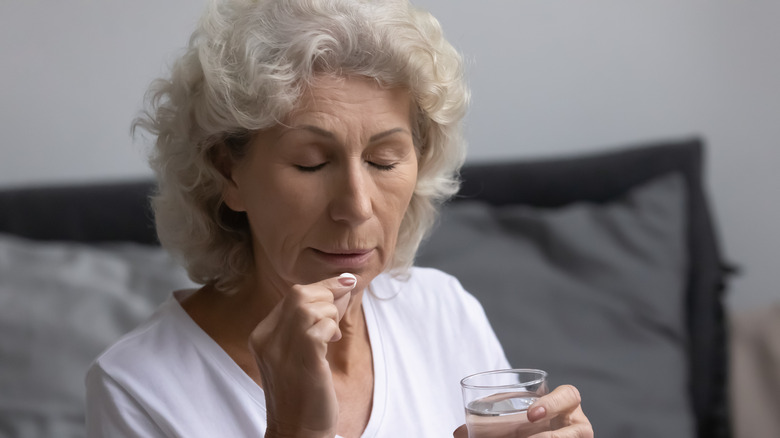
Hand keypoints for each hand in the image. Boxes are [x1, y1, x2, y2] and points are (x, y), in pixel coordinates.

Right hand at [249, 274, 356, 437]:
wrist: (297, 430)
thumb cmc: (304, 391)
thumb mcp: (298, 351)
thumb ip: (310, 322)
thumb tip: (342, 286)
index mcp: (262, 335)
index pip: (293, 295)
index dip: (323, 287)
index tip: (346, 283)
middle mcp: (266, 339)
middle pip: (300, 294)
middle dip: (329, 295)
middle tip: (341, 312)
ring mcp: (281, 348)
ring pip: (311, 306)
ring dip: (332, 315)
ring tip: (333, 336)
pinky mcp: (303, 358)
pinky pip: (322, 325)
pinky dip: (333, 329)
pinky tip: (333, 342)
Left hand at [453, 385, 592, 437]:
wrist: (534, 431)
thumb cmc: (527, 423)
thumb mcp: (512, 416)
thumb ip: (490, 418)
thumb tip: (458, 433)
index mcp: (564, 403)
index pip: (568, 395)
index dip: (552, 403)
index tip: (530, 414)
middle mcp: (577, 423)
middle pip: (576, 428)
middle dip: (552, 436)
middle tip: (526, 436)